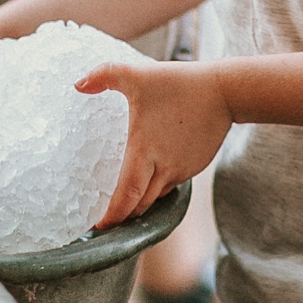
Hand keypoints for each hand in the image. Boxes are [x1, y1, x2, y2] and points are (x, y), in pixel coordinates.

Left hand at [77, 60, 231, 228]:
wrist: (224, 92)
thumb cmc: (179, 84)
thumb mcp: (137, 75)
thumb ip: (104, 75)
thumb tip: (78, 84)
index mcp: (145, 151)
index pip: (127, 195)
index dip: (113, 215)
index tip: (99, 227)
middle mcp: (163, 167)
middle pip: (140, 205)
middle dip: (123, 218)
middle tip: (105, 224)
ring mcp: (181, 170)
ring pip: (155, 196)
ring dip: (139, 204)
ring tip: (123, 207)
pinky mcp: (194, 167)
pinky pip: (170, 185)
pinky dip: (155, 190)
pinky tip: (147, 183)